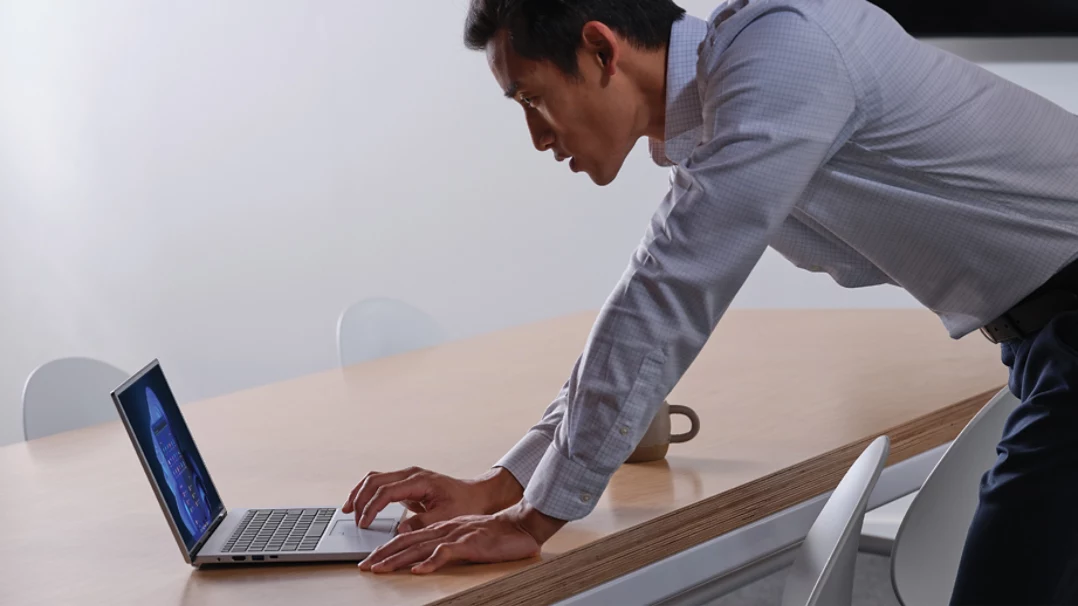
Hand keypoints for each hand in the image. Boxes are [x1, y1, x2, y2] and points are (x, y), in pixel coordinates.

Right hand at [342, 466, 522, 532]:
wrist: (477, 494)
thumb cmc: (465, 504)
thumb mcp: (446, 516)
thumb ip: (422, 523)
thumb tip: (401, 531)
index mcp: (419, 480)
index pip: (386, 491)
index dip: (372, 508)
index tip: (364, 524)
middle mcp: (410, 474)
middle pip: (374, 480)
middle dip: (360, 499)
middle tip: (354, 520)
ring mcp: (407, 476)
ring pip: (374, 478)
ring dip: (359, 493)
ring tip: (348, 510)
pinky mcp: (406, 483)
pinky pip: (380, 483)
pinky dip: (367, 492)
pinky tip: (360, 505)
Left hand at [359, 501, 565, 573]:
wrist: (519, 525)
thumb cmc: (494, 535)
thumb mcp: (463, 538)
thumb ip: (444, 546)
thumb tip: (424, 560)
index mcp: (441, 528)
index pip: (407, 537)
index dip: (387, 549)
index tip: (371, 561)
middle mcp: (443, 530)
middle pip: (407, 541)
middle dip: (383, 555)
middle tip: (365, 567)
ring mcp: (455, 535)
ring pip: (421, 547)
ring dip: (399, 559)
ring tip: (381, 569)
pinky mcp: (469, 543)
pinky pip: (446, 553)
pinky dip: (431, 563)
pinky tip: (419, 571)